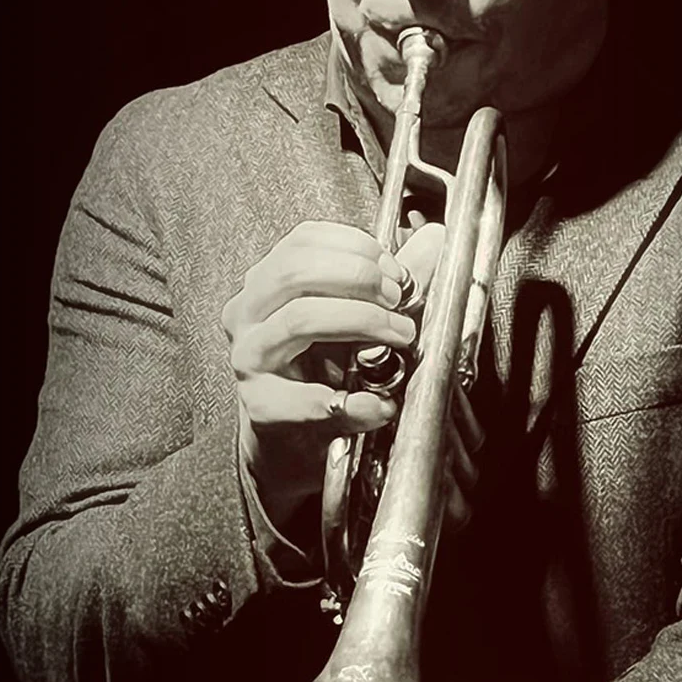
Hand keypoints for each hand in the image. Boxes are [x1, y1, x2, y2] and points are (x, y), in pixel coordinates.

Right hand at [223, 219, 458, 535]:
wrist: (289, 442)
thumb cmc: (320, 373)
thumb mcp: (354, 320)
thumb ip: (389, 282)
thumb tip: (433, 239)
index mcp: (267, 284)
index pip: (303, 241)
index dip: (356, 248)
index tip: (395, 271)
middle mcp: (247, 313)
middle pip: (296, 271)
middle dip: (359, 279)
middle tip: (398, 301)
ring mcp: (250, 357)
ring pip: (300, 319)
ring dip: (362, 323)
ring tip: (400, 338)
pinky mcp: (261, 405)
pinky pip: (307, 398)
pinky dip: (353, 403)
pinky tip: (380, 405)